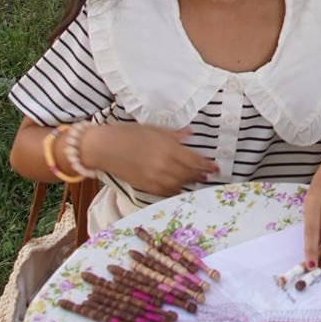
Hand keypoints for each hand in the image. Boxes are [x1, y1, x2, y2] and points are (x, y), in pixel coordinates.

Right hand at [83, 122, 218, 196]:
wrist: (103, 148)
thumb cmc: (128, 133)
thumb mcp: (154, 129)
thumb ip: (175, 134)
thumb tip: (192, 134)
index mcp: (169, 149)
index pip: (195, 160)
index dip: (207, 165)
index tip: (216, 167)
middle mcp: (165, 166)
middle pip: (190, 174)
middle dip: (201, 175)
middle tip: (209, 175)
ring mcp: (156, 179)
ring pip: (180, 185)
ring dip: (190, 183)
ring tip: (197, 181)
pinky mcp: (146, 187)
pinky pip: (167, 192)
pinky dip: (176, 190)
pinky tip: (180, 188)